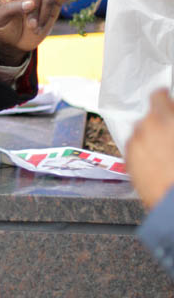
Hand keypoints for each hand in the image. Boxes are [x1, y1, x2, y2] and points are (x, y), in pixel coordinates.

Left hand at [125, 89, 173, 209]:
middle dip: (160, 123)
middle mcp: (144, 128)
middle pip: (149, 117)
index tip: (167, 100)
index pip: (157, 95)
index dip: (164, 98)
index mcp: (164, 119)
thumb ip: (173, 118)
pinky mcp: (128, 161)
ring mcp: (134, 145)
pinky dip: (143, 152)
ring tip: (166, 154)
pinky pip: (135, 149)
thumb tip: (171, 113)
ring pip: (141, 134)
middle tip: (171, 136)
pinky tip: (157, 164)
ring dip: (151, 138)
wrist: (173, 202)